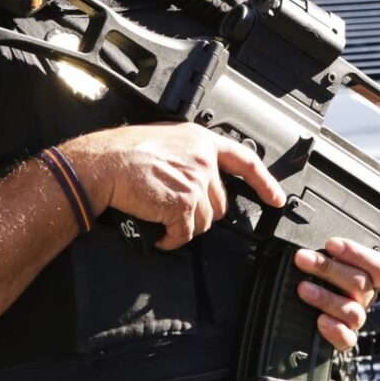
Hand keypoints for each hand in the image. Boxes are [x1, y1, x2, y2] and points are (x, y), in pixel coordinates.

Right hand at [60, 122, 285, 250]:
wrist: (103, 164)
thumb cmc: (125, 153)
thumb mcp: (168, 141)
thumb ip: (191, 155)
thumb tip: (202, 177)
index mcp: (201, 140)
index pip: (246, 160)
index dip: (264, 182)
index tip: (275, 199)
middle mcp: (203, 159)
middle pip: (220, 202)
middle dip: (200, 212)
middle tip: (175, 210)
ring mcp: (195, 181)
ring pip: (205, 221)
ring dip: (184, 227)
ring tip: (162, 219)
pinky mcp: (183, 203)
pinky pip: (186, 234)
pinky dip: (172, 240)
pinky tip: (158, 233)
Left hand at [294, 238, 379, 351]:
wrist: (307, 316)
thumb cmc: (321, 280)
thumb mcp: (327, 261)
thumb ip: (327, 253)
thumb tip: (309, 240)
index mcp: (368, 276)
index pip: (377, 265)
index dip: (356, 253)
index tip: (331, 244)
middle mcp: (365, 297)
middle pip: (359, 284)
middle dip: (329, 268)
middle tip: (303, 259)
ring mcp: (356, 318)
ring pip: (353, 311)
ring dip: (326, 298)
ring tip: (303, 288)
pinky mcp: (345, 338)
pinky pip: (348, 339)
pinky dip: (335, 331)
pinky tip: (320, 321)